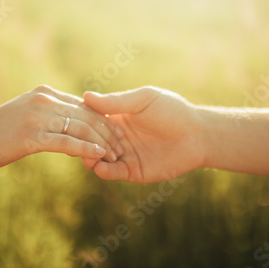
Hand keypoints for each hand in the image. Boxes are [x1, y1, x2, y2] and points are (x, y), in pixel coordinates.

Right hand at [0, 85, 124, 169]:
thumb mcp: (27, 114)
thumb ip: (49, 113)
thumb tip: (71, 122)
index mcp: (45, 94)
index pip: (84, 105)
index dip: (103, 120)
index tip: (117, 133)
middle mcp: (44, 100)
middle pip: (87, 115)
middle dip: (107, 132)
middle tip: (122, 146)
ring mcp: (38, 117)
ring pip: (80, 128)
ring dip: (100, 143)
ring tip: (114, 155)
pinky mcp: (31, 136)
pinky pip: (65, 142)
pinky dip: (84, 149)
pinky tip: (98, 156)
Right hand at [82, 87, 206, 182]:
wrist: (197, 134)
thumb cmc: (173, 110)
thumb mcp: (143, 100)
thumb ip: (116, 102)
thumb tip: (86, 96)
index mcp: (117, 117)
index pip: (91, 120)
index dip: (81, 122)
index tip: (71, 122)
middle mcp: (117, 136)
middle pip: (91, 141)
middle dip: (83, 142)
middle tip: (77, 144)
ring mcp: (124, 155)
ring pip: (98, 158)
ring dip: (90, 158)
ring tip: (88, 156)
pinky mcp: (133, 171)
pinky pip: (113, 173)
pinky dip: (104, 171)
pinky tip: (100, 167)